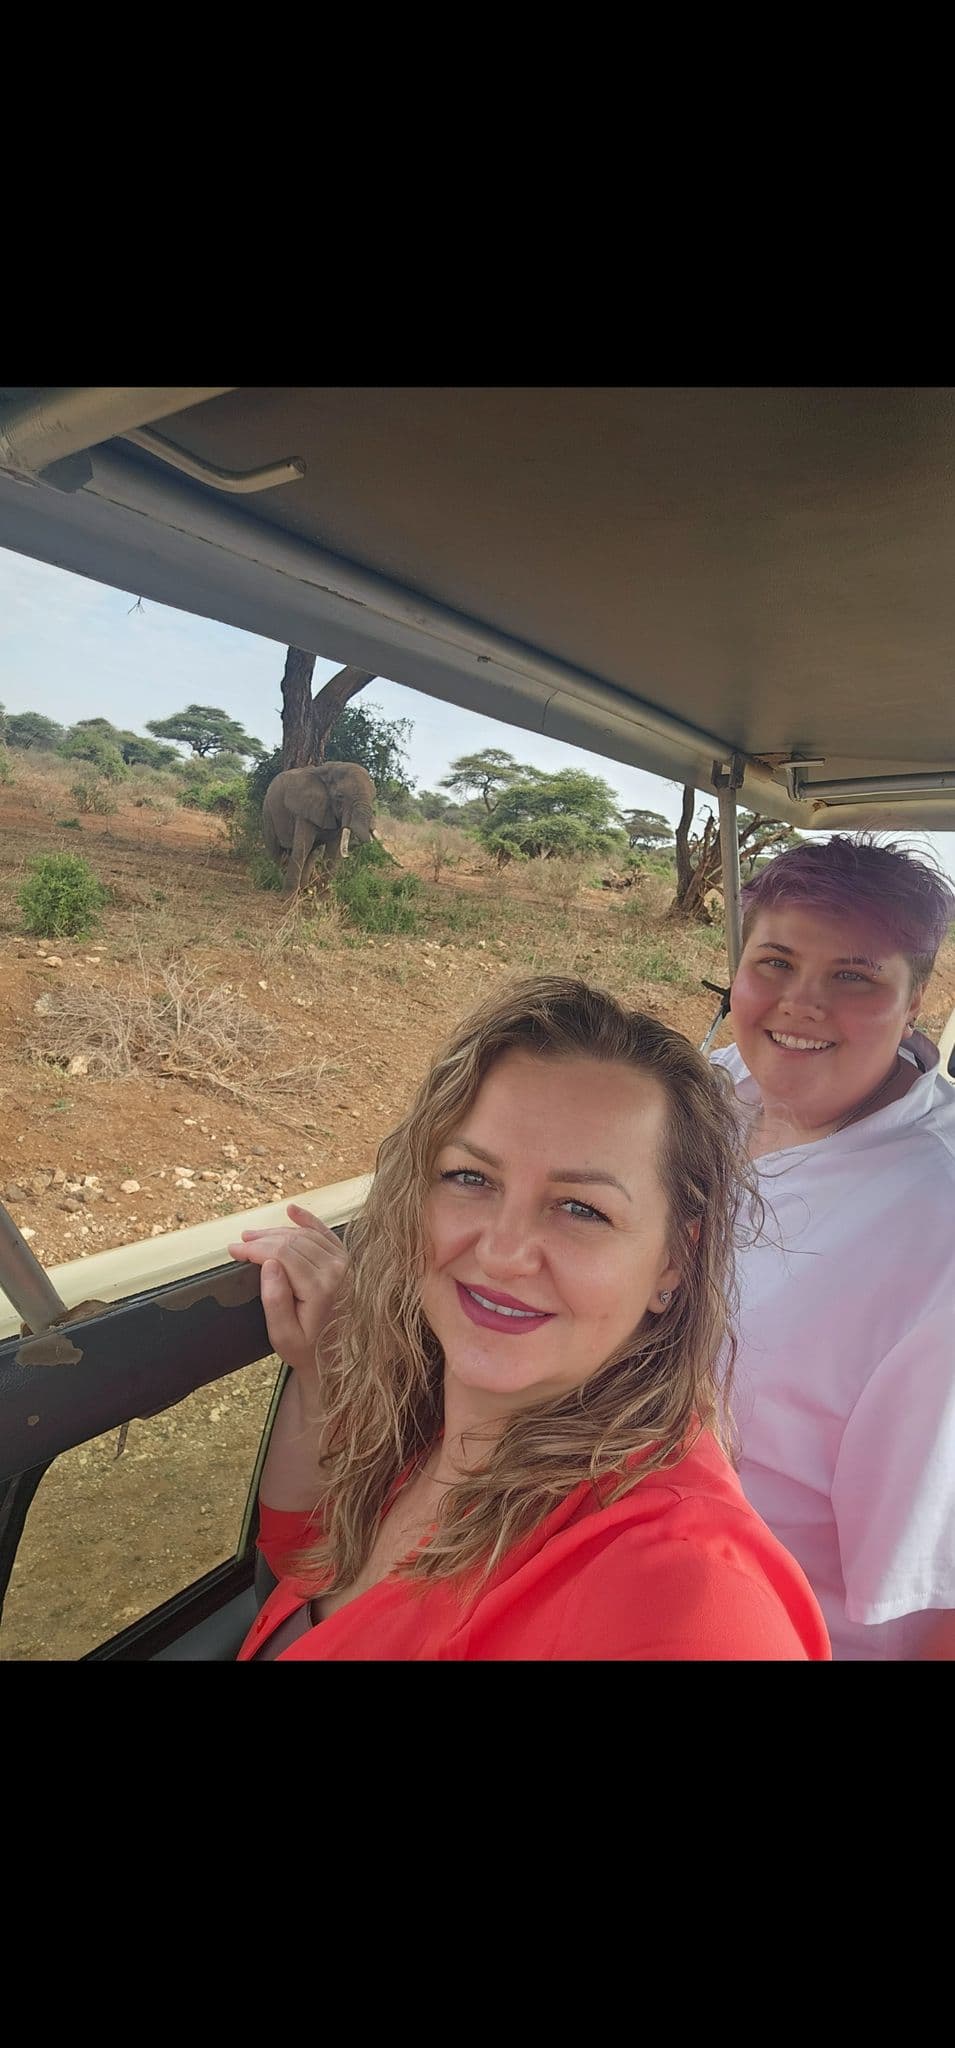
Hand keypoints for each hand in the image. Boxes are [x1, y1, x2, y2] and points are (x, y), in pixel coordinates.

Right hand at [228, 1202, 348, 1380]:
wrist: (338, 1358)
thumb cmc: (308, 1349)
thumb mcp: (283, 1335)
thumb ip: (275, 1301)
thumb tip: (268, 1264)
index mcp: (321, 1288)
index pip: (281, 1254)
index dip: (254, 1248)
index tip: (233, 1250)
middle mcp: (337, 1271)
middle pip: (292, 1242)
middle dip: (262, 1240)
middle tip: (239, 1244)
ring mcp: (345, 1264)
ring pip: (305, 1236)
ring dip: (277, 1232)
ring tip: (254, 1236)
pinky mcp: (347, 1263)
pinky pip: (326, 1234)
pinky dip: (309, 1221)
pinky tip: (292, 1211)